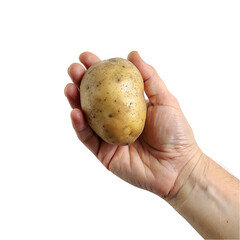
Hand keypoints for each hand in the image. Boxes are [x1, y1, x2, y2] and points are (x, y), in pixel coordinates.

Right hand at [64, 51, 202, 197]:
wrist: (178, 165)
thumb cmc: (175, 132)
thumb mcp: (164, 99)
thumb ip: (149, 77)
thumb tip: (132, 54)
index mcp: (128, 105)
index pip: (108, 84)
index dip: (96, 70)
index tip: (86, 57)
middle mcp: (115, 119)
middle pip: (93, 99)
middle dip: (80, 82)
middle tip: (73, 69)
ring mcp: (108, 136)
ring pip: (86, 117)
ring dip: (74, 102)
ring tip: (69, 87)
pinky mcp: (104, 153)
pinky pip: (88, 138)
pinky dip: (80, 126)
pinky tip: (76, 112)